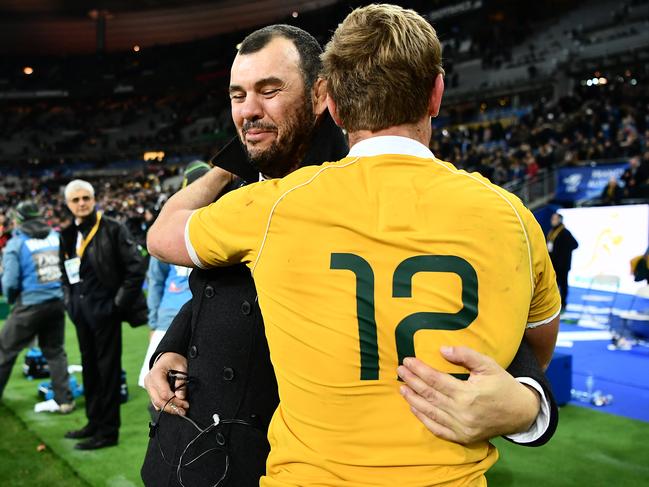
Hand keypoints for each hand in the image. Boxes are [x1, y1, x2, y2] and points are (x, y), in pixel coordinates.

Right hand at [143, 352, 188, 415]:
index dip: (175, 401)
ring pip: (156, 402)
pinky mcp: (150, 389)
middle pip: (159, 400)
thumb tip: (181, 397)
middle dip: (172, 407)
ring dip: (168, 408)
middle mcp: (149, 381)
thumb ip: (181, 381)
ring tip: (179, 411)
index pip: (164, 393)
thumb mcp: (182, 366)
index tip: (185, 404)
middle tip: (183, 411)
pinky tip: (172, 408)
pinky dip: (164, 405)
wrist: (167, 356)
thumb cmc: (175, 359)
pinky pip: (155, 400)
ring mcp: (148, 386)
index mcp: (156, 374)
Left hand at [397, 346, 539, 444]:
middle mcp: (463, 413)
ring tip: (402, 387)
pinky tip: (414, 407)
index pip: (436, 380)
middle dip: (412, 381)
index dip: (420, 370)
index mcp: (469, 394)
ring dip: (414, 399)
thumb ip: (466, 355)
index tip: (408, 360)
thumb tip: (442, 350)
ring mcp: (461, 428)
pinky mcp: (462, 437)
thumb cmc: (503, 385)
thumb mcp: (488, 365)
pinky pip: (437, 429)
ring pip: (430, 412)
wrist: (521, 413)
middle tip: (400, 370)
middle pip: (430, 395)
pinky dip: (423, 418)